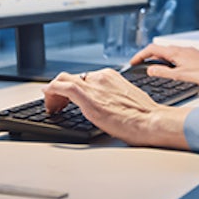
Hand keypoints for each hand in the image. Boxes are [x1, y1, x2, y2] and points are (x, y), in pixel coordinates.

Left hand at [43, 69, 190, 148]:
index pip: (84, 78)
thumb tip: (106, 106)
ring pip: (63, 80)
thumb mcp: (126, 100)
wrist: (151, 121)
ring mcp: (93, 85)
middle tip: (57, 105)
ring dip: (54, 93)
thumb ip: (112, 98)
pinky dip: (51, 92)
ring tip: (52, 107)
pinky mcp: (87, 96)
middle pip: (71, 78)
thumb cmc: (144, 116)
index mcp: (110, 77)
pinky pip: (61, 87)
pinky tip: (48, 102)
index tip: (68, 99)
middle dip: (60, 91)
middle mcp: (100, 77)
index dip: (72, 89)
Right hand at [128, 44, 198, 89]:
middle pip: (159, 50)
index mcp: (175, 52)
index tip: (133, 62)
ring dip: (158, 59)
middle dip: (147, 57)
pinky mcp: (194, 57)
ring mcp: (188, 53)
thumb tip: (150, 70)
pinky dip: (168, 61)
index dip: (140, 55)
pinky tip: (171, 70)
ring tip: (152, 69)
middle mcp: (181, 49)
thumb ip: (163, 72)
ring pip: (168, 53)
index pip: (152, 49)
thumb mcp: (179, 76)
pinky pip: (177, 56)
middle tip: (140, 65)